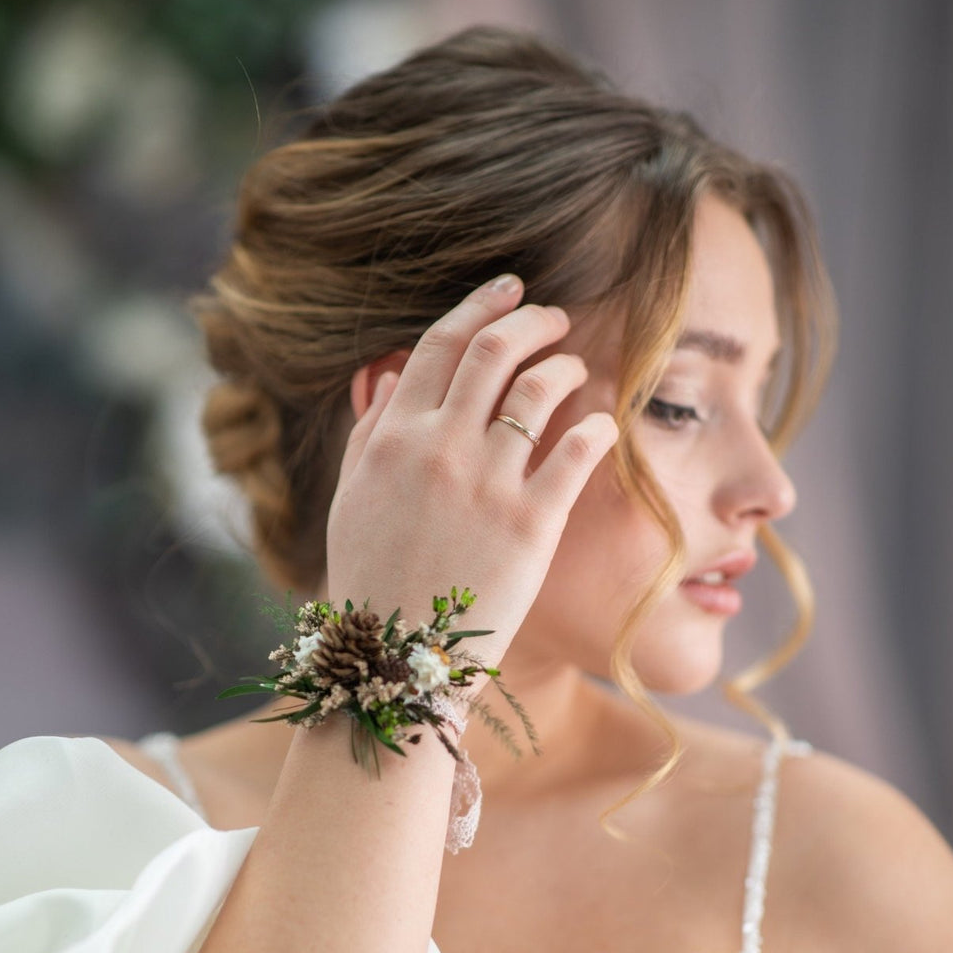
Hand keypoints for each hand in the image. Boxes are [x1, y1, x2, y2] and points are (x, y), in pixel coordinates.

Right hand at [325, 275, 619, 677]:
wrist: (399, 661)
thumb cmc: (372, 583)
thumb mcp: (350, 502)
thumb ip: (370, 433)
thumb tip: (390, 373)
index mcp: (392, 439)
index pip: (439, 345)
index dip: (479, 307)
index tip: (507, 290)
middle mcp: (439, 450)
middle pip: (495, 350)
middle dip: (532, 319)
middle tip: (555, 318)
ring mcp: (487, 485)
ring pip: (540, 389)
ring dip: (566, 365)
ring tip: (577, 369)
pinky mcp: (532, 525)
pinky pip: (576, 451)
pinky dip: (596, 424)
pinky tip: (603, 423)